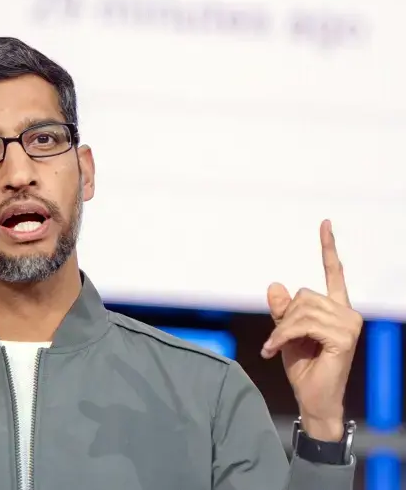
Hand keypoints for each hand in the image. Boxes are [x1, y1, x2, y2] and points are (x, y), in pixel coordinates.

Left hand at [261, 220, 361, 441]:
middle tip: (276, 340)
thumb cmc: (303, 367)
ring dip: (281, 330)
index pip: (333, 272)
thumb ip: (282, 311)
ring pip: (300, 309)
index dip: (328, 248)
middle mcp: (346, 313)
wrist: (314, 399)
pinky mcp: (343, 337)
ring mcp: (348, 325)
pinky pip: (301, 324)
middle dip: (284, 317)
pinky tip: (274, 351)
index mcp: (336, 309)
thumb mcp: (285, 333)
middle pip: (303, 294)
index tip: (324, 223)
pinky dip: (282, 337)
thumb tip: (274, 284)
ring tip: (275, 347)